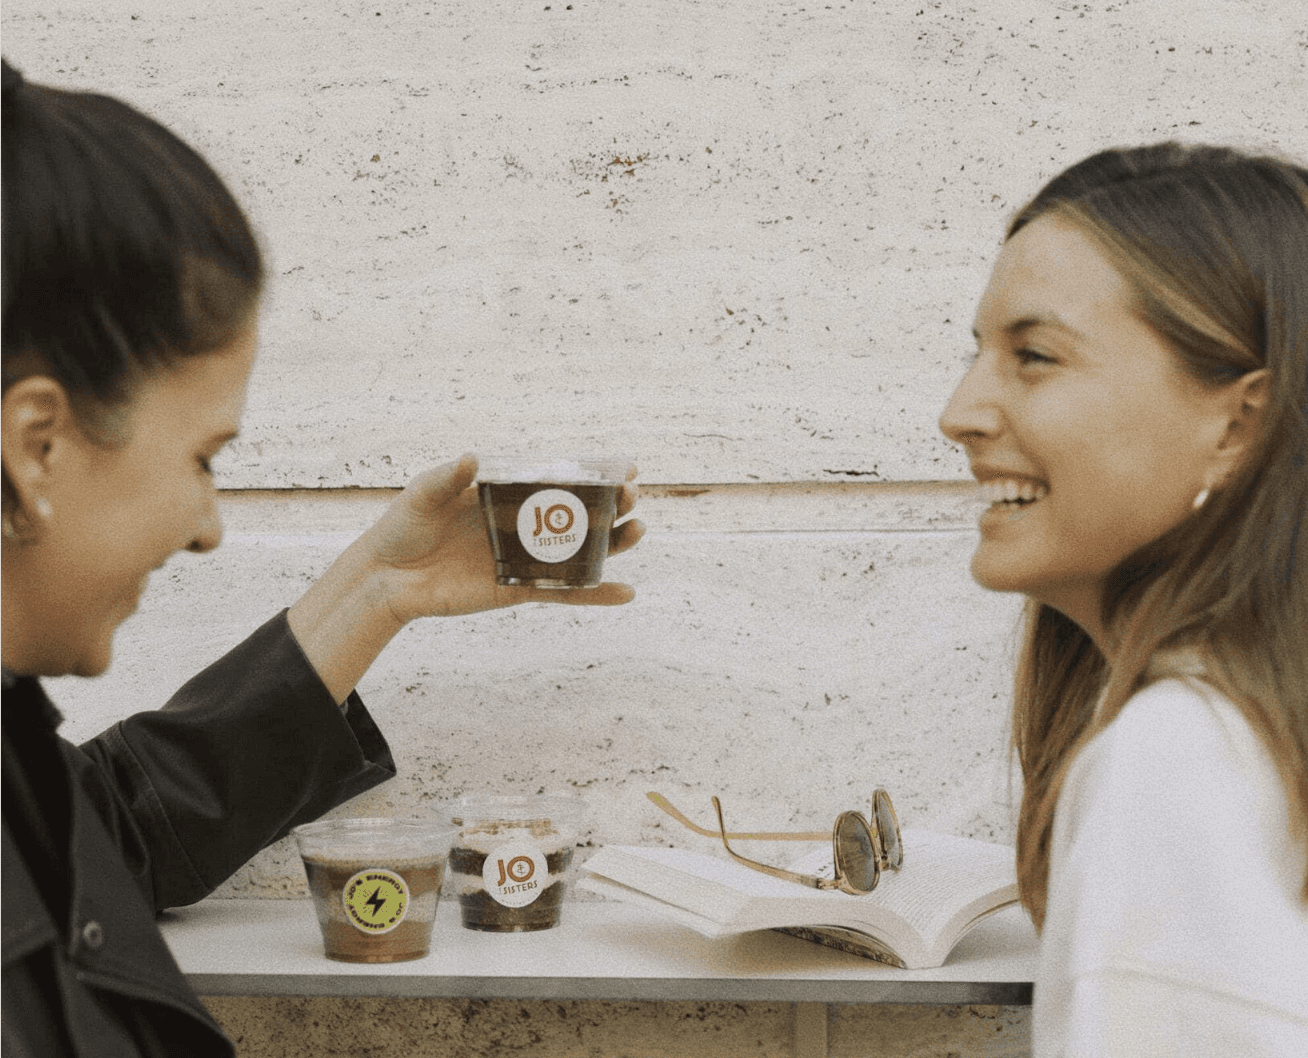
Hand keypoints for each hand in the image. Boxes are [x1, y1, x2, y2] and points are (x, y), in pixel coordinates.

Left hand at [359, 453, 643, 622]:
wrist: (387, 576)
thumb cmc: (403, 526)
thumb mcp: (424, 493)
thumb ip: (449, 477)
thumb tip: (473, 459)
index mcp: (508, 494)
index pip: (559, 480)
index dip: (594, 474)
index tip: (626, 467)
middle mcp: (522, 524)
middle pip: (579, 514)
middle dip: (611, 505)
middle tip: (631, 496)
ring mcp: (524, 558)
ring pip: (580, 552)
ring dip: (613, 544)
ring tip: (638, 530)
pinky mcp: (519, 589)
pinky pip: (565, 592)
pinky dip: (596, 594)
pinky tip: (627, 594)